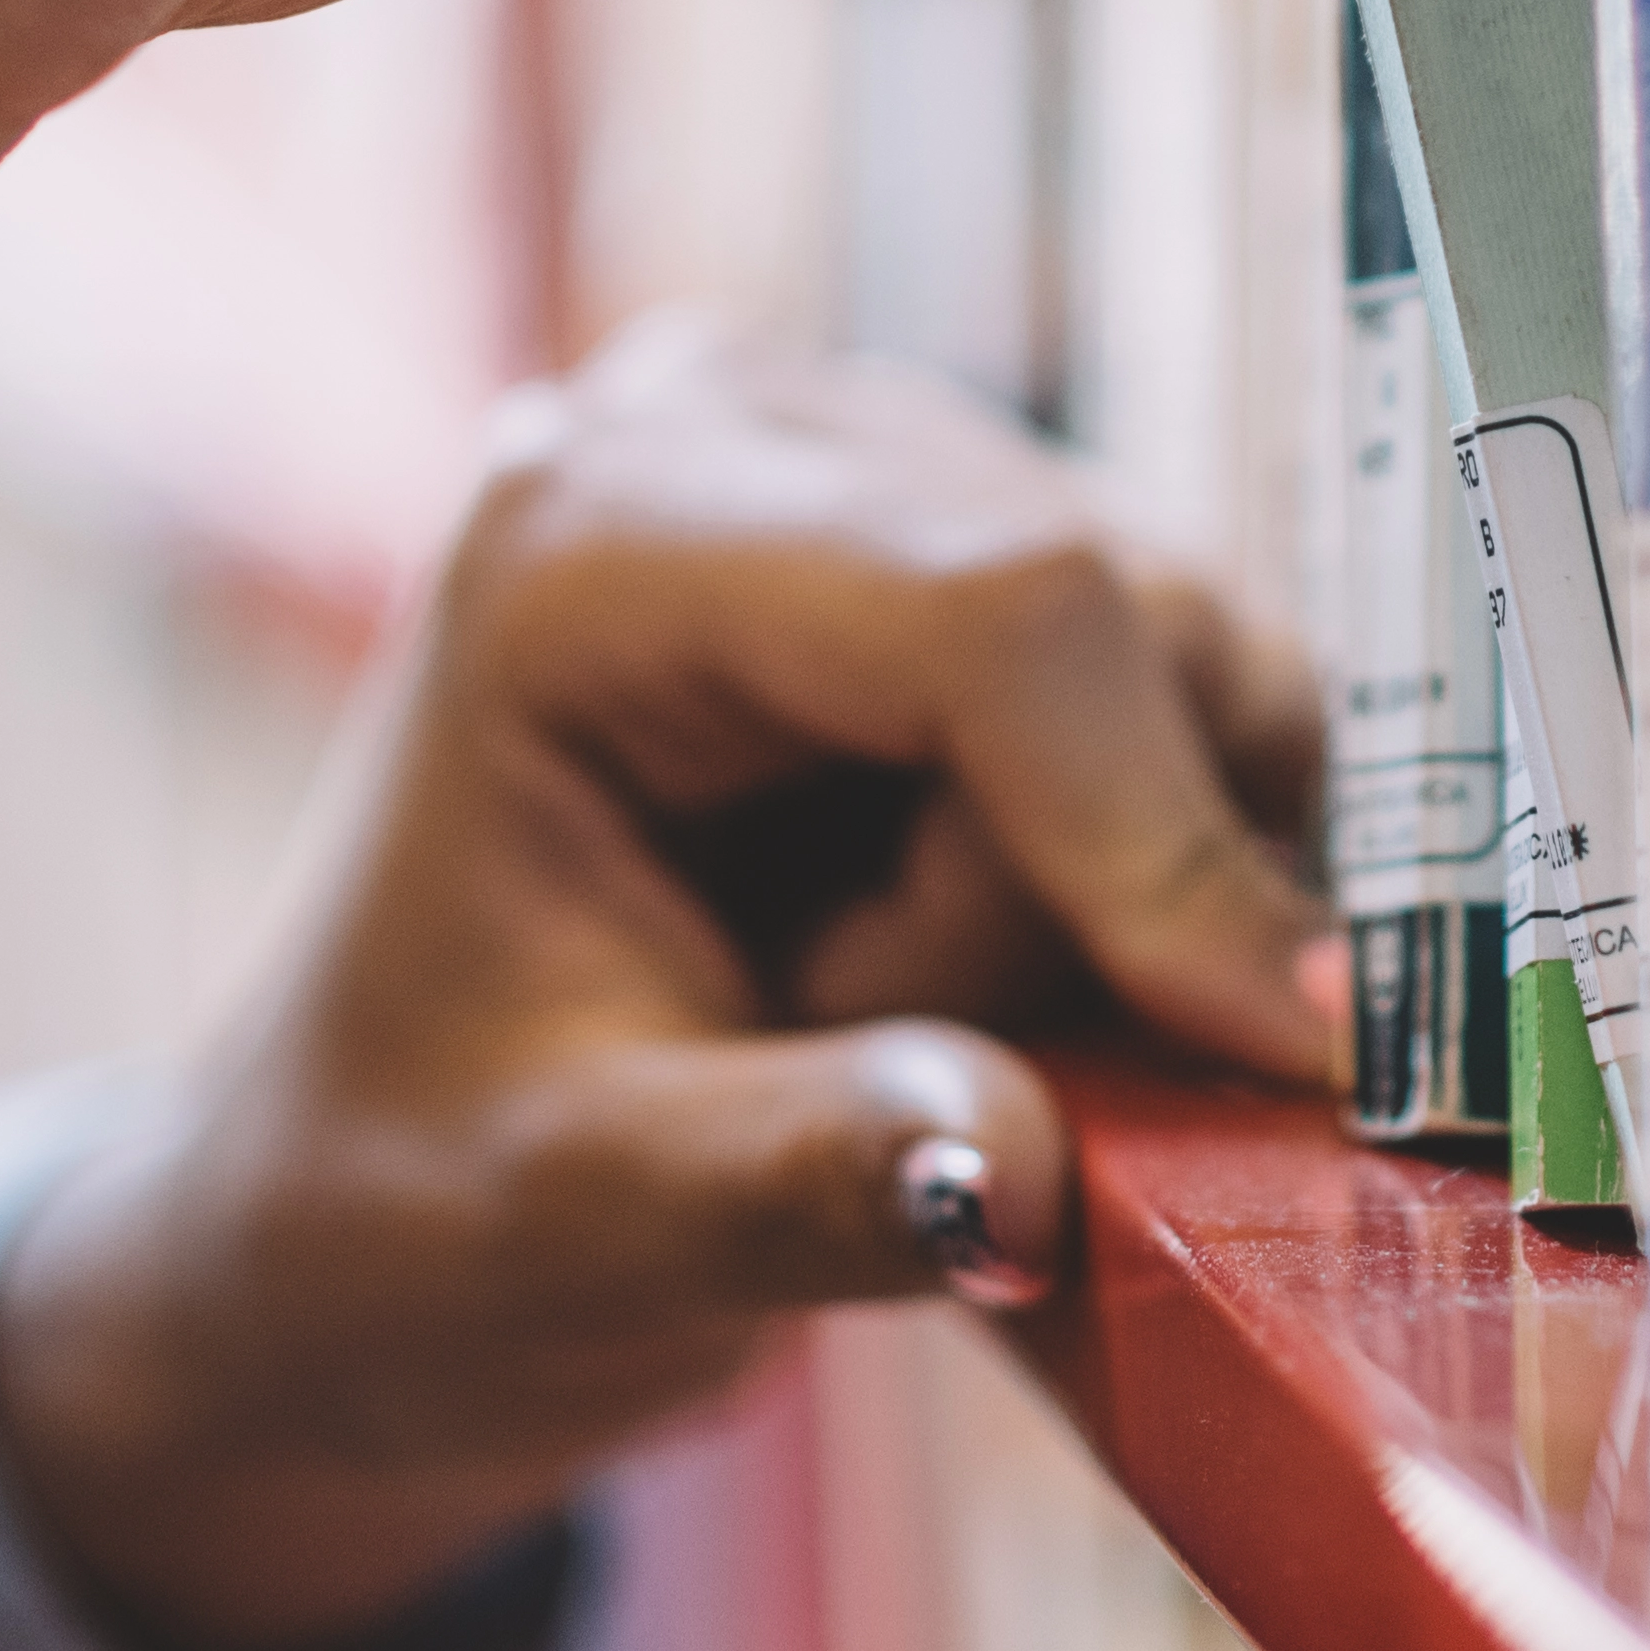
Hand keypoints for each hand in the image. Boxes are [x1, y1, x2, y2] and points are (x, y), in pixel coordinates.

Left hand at [0, 320, 1340, 1650]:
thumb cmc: (415, 1194)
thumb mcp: (580, 1225)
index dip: (1159, 831)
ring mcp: (854, 457)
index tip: (1285, 1050)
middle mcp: (730, 425)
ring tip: (873, 1011)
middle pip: (1122, 618)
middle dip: (1089, 903)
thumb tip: (1036, 1173)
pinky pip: (1183, 697)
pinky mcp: (955, 537)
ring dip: (1108, 899)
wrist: (364, 1182)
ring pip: (1189, 660)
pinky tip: (957, 965)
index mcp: (587, 539)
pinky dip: (1134, 870)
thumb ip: (807, 1183)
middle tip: (885, 1064)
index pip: (989, 609)